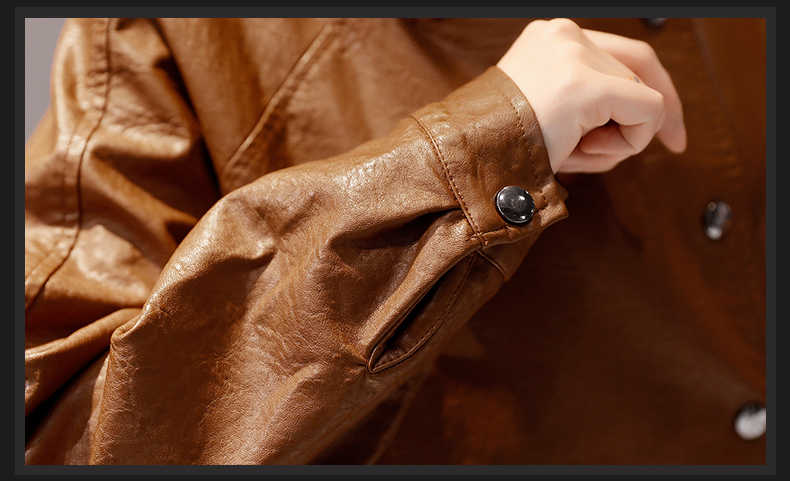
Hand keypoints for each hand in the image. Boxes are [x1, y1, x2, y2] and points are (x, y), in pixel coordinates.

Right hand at [496, 18, 686, 173]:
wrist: (467, 159)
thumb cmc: (502, 146)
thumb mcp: (545, 110)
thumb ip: (590, 99)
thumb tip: (650, 113)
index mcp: (551, 38)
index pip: (624, 54)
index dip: (653, 88)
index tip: (669, 130)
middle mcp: (565, 35)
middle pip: (639, 75)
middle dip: (642, 122)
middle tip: (644, 149)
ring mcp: (575, 55)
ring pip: (643, 98)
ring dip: (621, 140)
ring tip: (575, 154)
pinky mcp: (586, 84)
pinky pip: (647, 113)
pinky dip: (630, 142)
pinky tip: (584, 152)